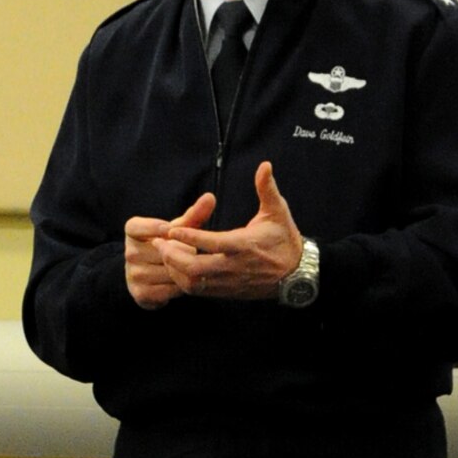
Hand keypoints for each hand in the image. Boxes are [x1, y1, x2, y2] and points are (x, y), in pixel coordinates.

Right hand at [124, 194, 215, 308]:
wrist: (153, 277)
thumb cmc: (168, 245)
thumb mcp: (178, 229)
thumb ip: (193, 215)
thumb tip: (211, 197)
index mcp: (132, 230)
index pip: (138, 226)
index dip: (154, 227)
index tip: (169, 229)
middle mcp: (129, 252)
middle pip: (163, 251)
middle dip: (182, 252)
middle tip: (192, 254)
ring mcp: (133, 274)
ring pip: (168, 271)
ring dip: (184, 272)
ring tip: (190, 268)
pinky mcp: (140, 293)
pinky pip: (168, 290)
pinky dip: (180, 288)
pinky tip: (184, 283)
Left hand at [154, 161, 303, 300]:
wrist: (297, 275)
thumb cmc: (285, 241)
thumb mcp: (279, 212)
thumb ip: (267, 189)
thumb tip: (265, 165)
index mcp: (246, 245)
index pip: (214, 243)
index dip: (191, 237)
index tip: (171, 229)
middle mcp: (236, 267)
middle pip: (196, 269)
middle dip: (173, 256)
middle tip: (160, 242)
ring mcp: (230, 282)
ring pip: (194, 283)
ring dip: (175, 269)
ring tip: (165, 253)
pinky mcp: (228, 292)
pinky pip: (199, 291)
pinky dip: (183, 281)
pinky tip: (177, 268)